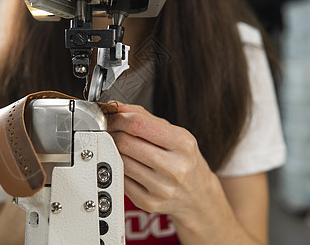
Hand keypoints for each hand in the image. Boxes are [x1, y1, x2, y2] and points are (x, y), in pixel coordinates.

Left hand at [107, 102, 227, 224]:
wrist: (197, 195)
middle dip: (113, 132)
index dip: (118, 118)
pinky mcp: (148, 201)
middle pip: (125, 142)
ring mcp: (161, 188)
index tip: (112, 116)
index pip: (138, 125)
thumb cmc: (184, 159)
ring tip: (121, 146)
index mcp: (183, 144)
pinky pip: (120, 178)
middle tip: (112, 130)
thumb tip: (115, 107)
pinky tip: (128, 164)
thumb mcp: (173, 132)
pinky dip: (119, 168)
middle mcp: (175, 168)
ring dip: (114, 150)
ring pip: (120, 160)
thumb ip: (143, 117)